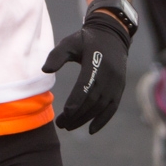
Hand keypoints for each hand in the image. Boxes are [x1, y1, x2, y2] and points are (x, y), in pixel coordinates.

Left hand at [42, 10, 131, 132]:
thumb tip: (45, 70)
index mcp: (95, 61)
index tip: (63, 114)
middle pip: (92, 100)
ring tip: (69, 126)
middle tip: (62, 124)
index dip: (75, 102)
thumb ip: (57, 55)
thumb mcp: (70, 42)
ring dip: (86, 119)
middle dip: (77, 115)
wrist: (111, 35)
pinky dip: (103, 120)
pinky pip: (112, 107)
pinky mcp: (120, 87)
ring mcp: (116, 82)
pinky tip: (91, 129)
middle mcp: (109, 74)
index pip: (85, 86)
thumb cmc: (86, 40)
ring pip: (101, 106)